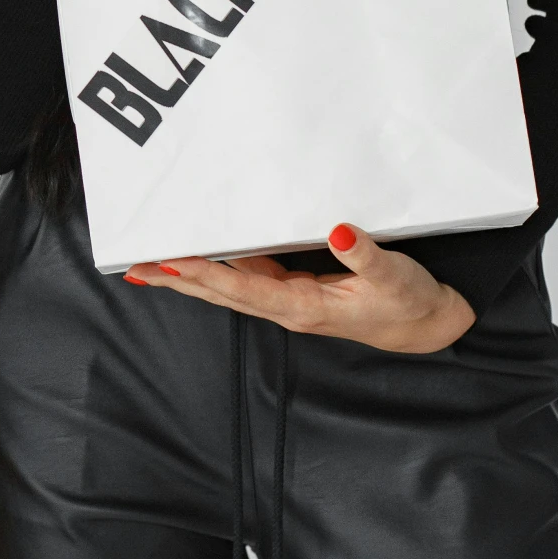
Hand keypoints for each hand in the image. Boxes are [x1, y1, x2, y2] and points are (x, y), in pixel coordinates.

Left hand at [124, 221, 474, 354]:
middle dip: (176, 279)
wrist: (423, 324)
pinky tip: (195, 258)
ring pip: (226, 287)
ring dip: (187, 275)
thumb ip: (364, 256)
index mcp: (304, 306)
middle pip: (220, 292)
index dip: (206, 273)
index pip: (243, 288)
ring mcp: (286, 301)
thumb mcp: (394, 276)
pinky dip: (214, 268)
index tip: (171, 259)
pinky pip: (243, 279)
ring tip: (148, 262)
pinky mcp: (292, 291)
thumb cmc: (408, 301)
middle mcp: (286, 307)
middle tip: (134, 265)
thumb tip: (340, 233)